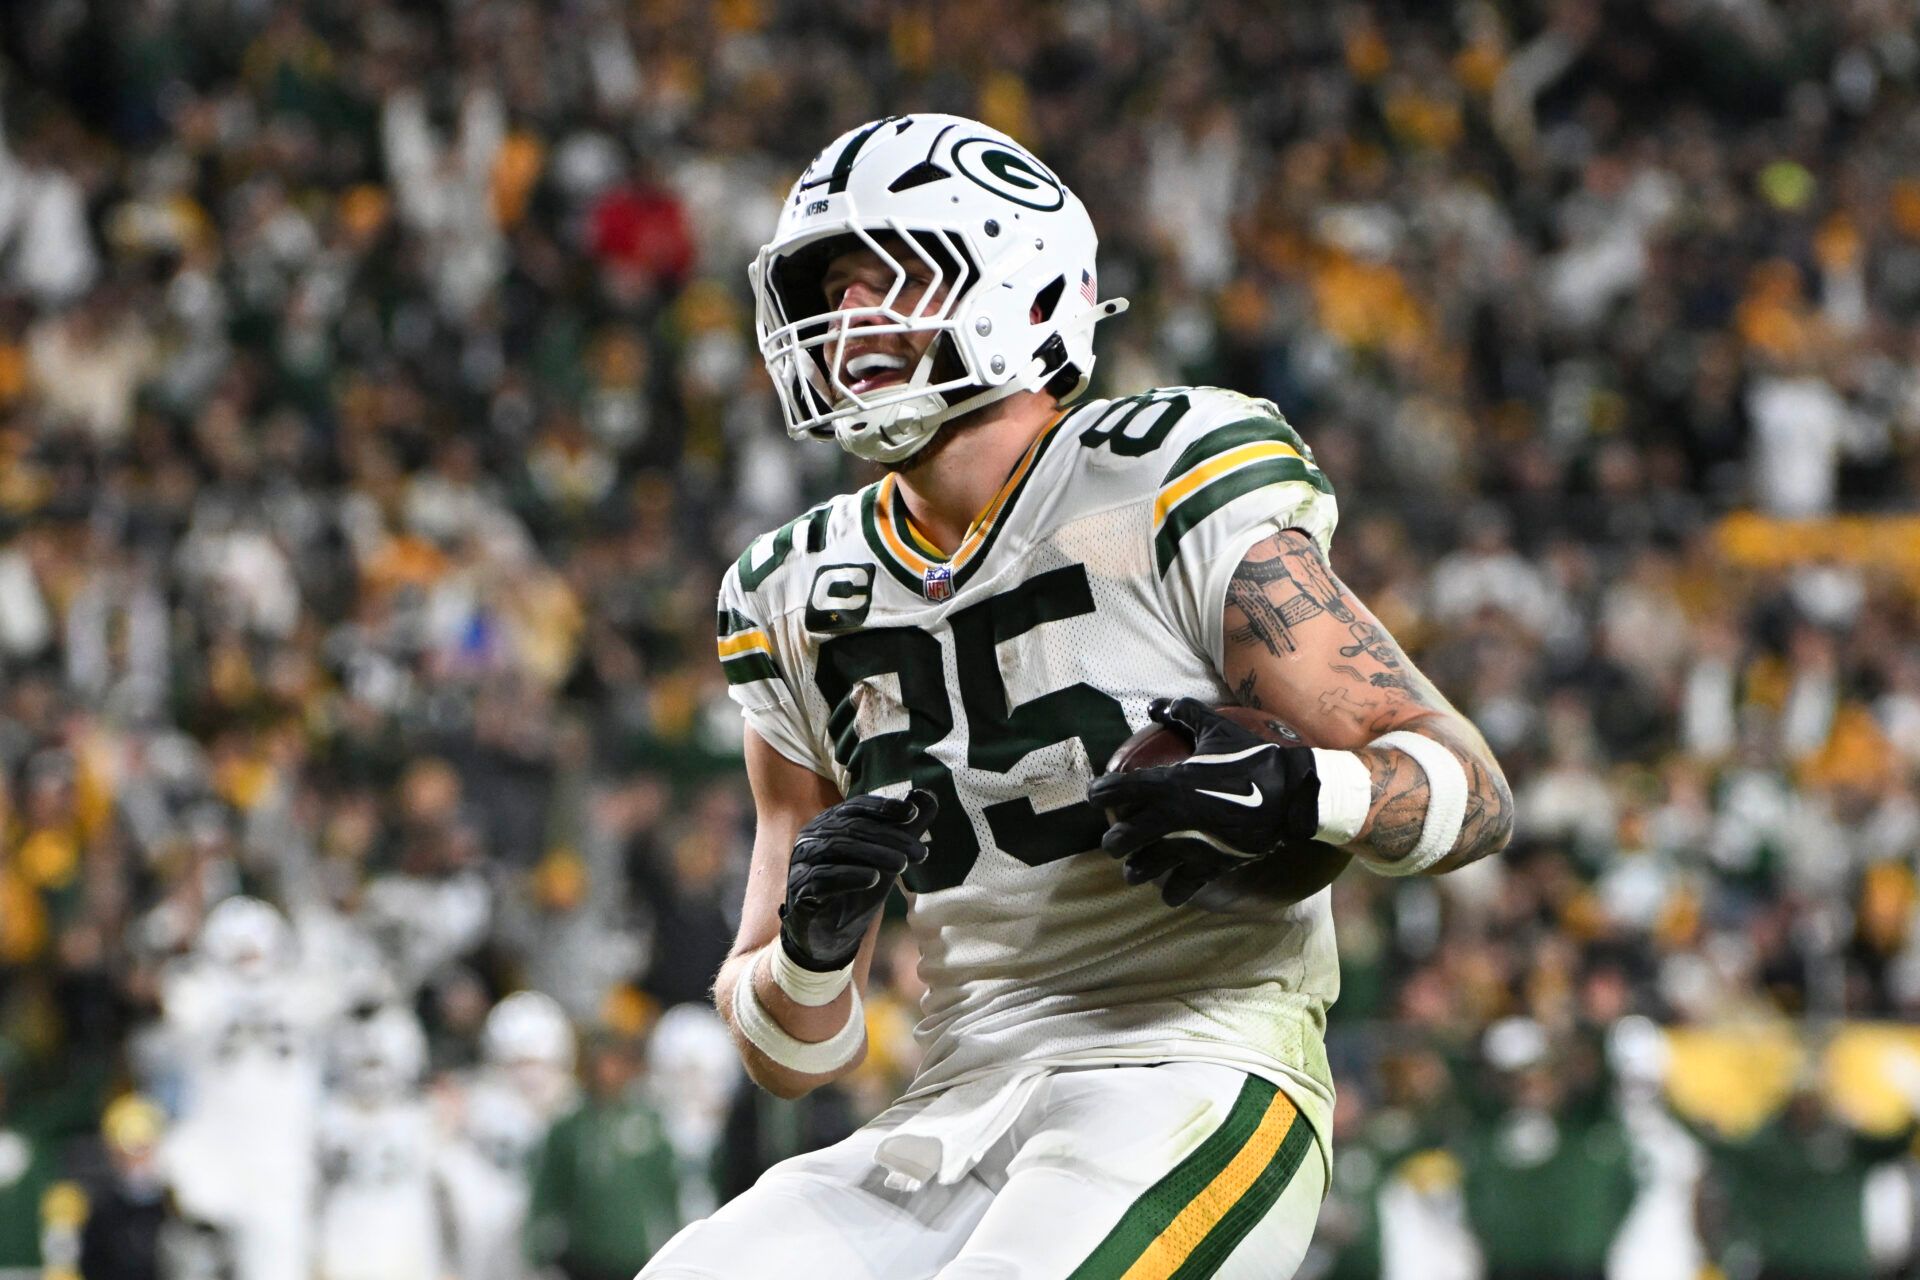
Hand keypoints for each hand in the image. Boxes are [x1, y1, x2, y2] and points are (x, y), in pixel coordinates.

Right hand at [780, 790, 936, 970]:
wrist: (830, 935)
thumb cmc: (857, 889)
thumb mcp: (886, 857)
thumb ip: (905, 828)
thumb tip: (929, 796)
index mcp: (829, 823)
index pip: (856, 807)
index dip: (884, 808)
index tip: (912, 814)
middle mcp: (812, 837)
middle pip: (852, 828)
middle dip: (890, 838)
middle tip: (919, 852)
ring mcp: (802, 862)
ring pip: (837, 848)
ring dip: (874, 854)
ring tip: (902, 865)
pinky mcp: (799, 889)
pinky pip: (822, 878)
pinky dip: (849, 876)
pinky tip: (873, 879)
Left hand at [1087, 698, 1321, 905]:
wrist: (1290, 795)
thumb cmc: (1251, 759)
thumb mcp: (1216, 729)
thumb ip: (1184, 713)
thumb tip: (1157, 704)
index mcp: (1169, 783)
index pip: (1118, 790)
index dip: (1100, 793)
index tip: (1095, 797)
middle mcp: (1171, 818)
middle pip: (1121, 839)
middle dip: (1113, 841)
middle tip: (1114, 840)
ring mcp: (1188, 846)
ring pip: (1143, 869)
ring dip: (1136, 869)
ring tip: (1136, 868)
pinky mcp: (1209, 866)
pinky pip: (1180, 889)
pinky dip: (1172, 892)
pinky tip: (1169, 891)